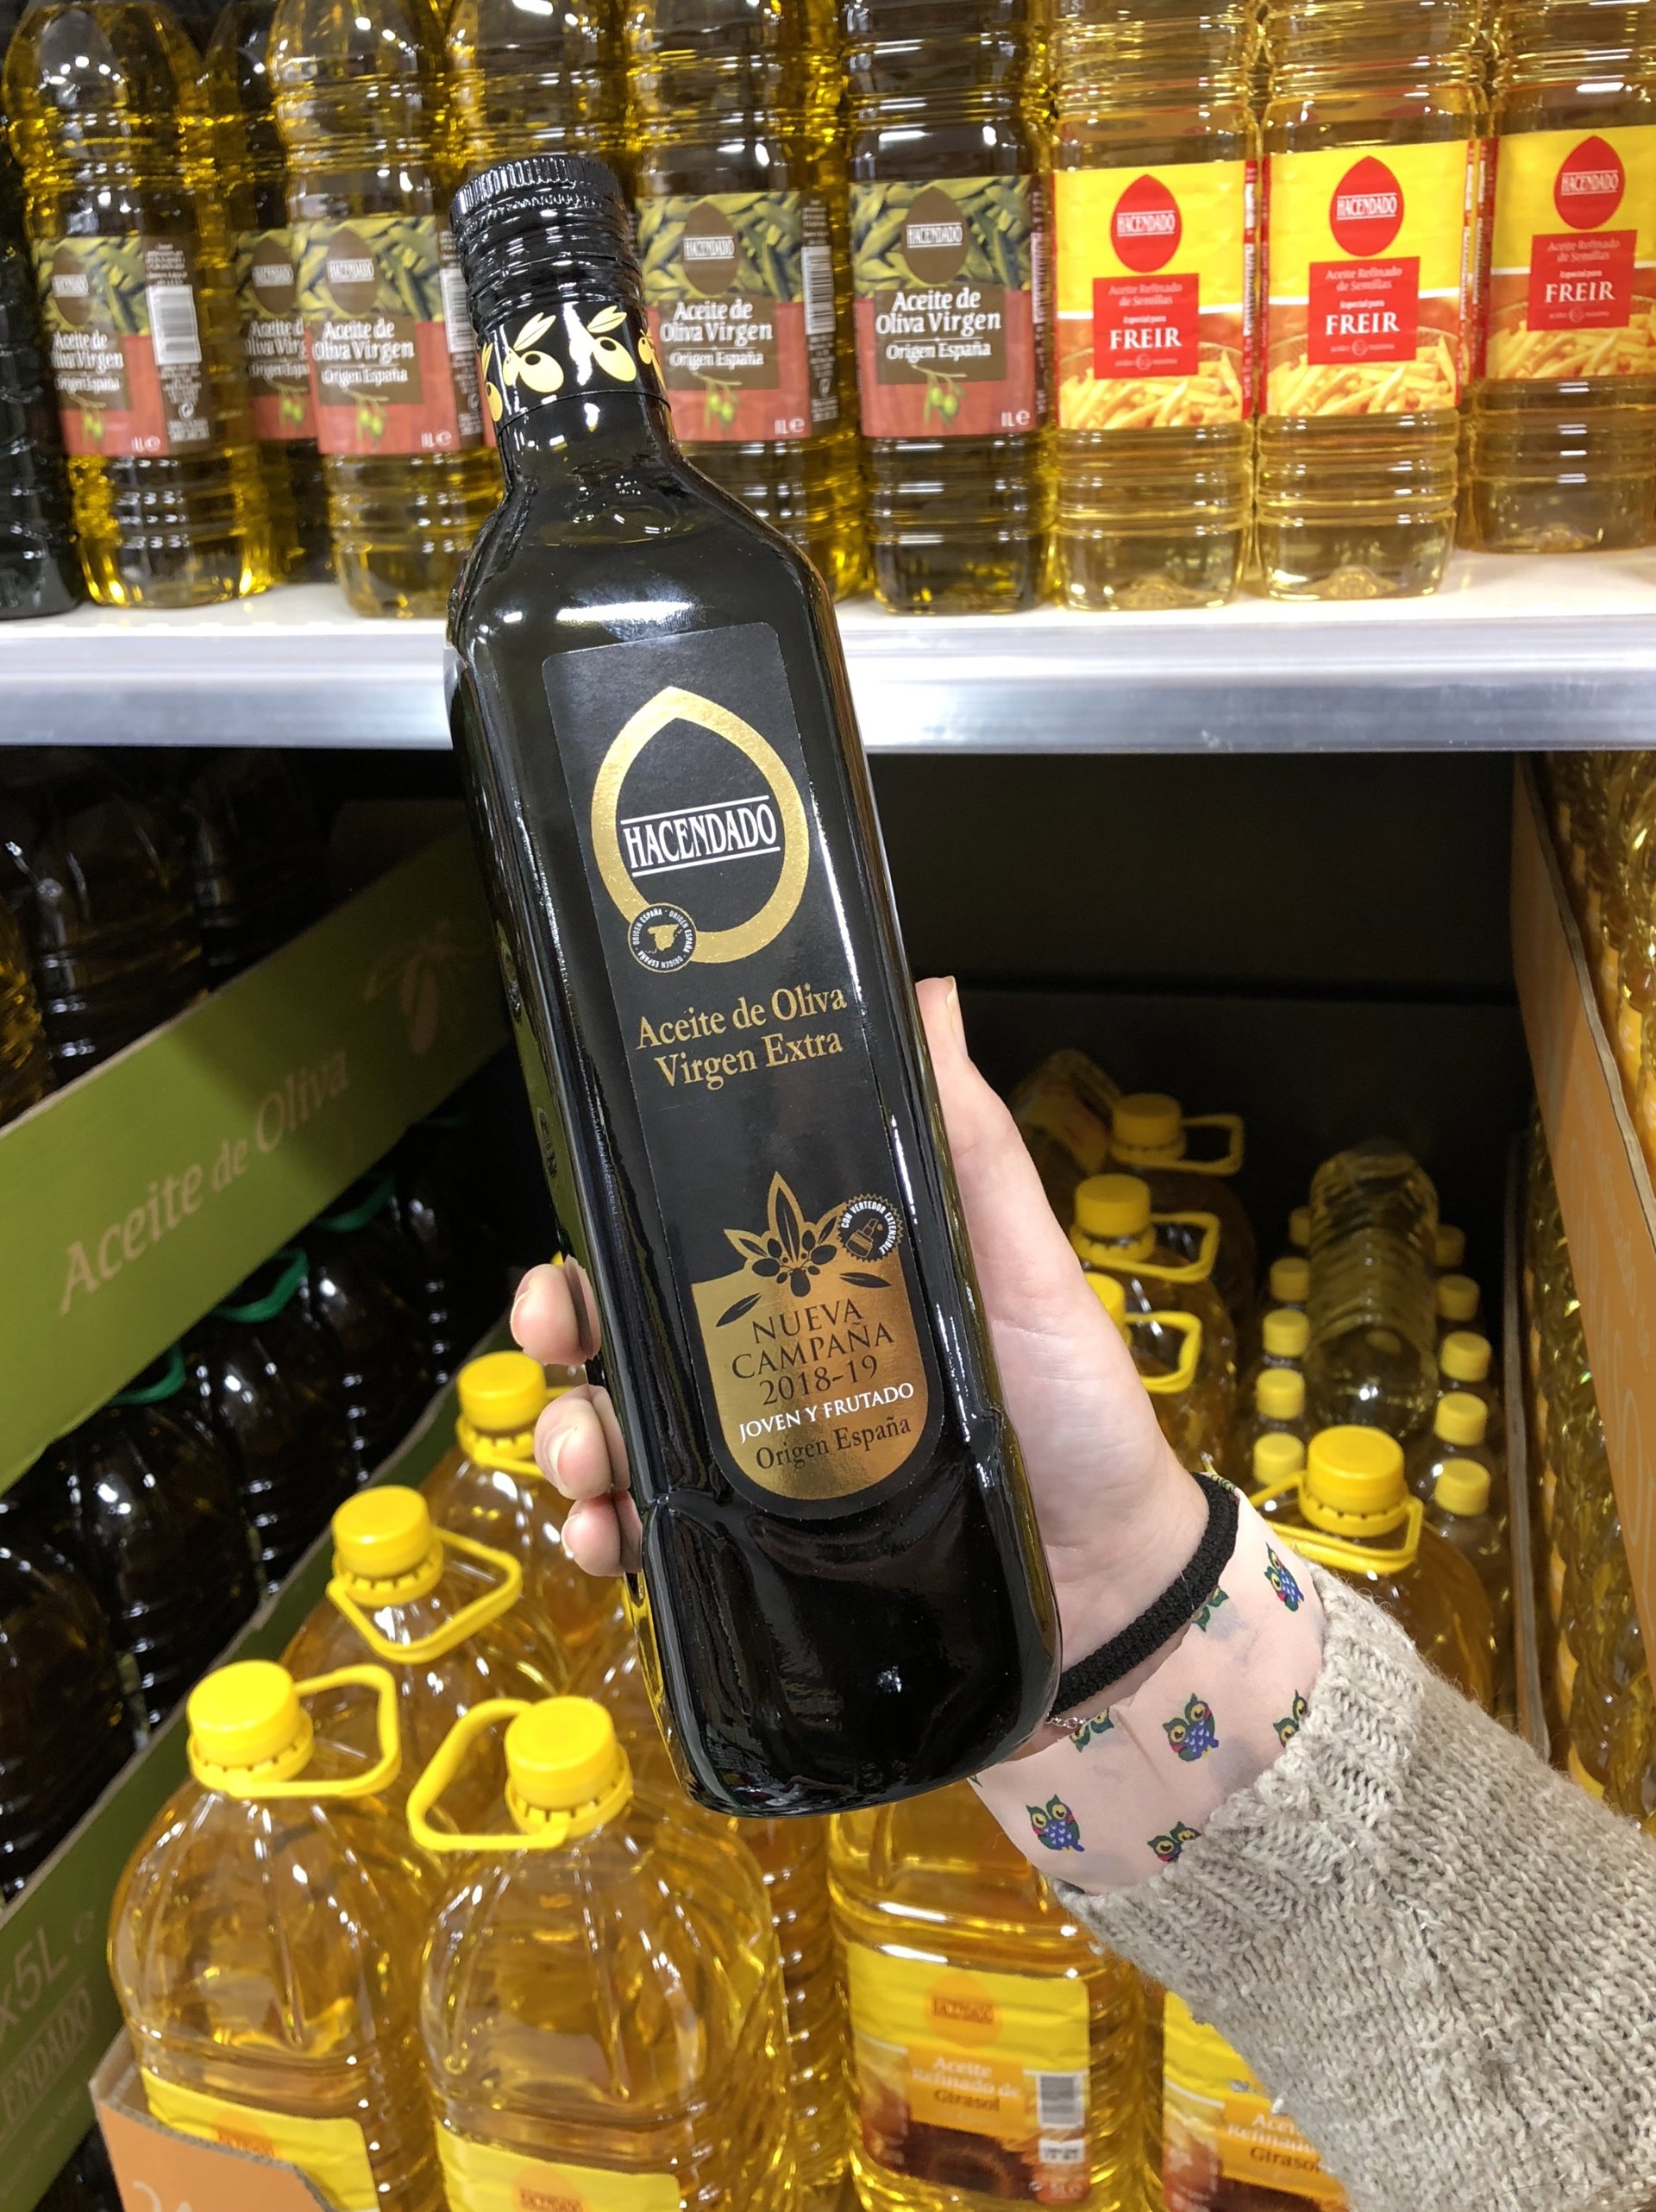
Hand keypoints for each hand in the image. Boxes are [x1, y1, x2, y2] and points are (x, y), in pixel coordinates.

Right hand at [510, 978, 1204, 1689]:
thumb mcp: (1026, 1263)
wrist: (1114, 1577)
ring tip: (586, 1465)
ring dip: (578, 1440)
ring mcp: (766, 1466)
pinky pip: (670, 1537)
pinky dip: (618, 1537)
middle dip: (567, 1337)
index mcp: (818, 1288)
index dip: (612, 1241)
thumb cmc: (1076, 1407)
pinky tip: (613, 1539)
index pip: (688, 1249)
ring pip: (631, 1435)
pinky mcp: (772, 1553)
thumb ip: (974, 1145)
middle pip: (634, 1337)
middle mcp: (776, 1368)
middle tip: (556, 1341)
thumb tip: (932, 995)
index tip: (570, 1251)